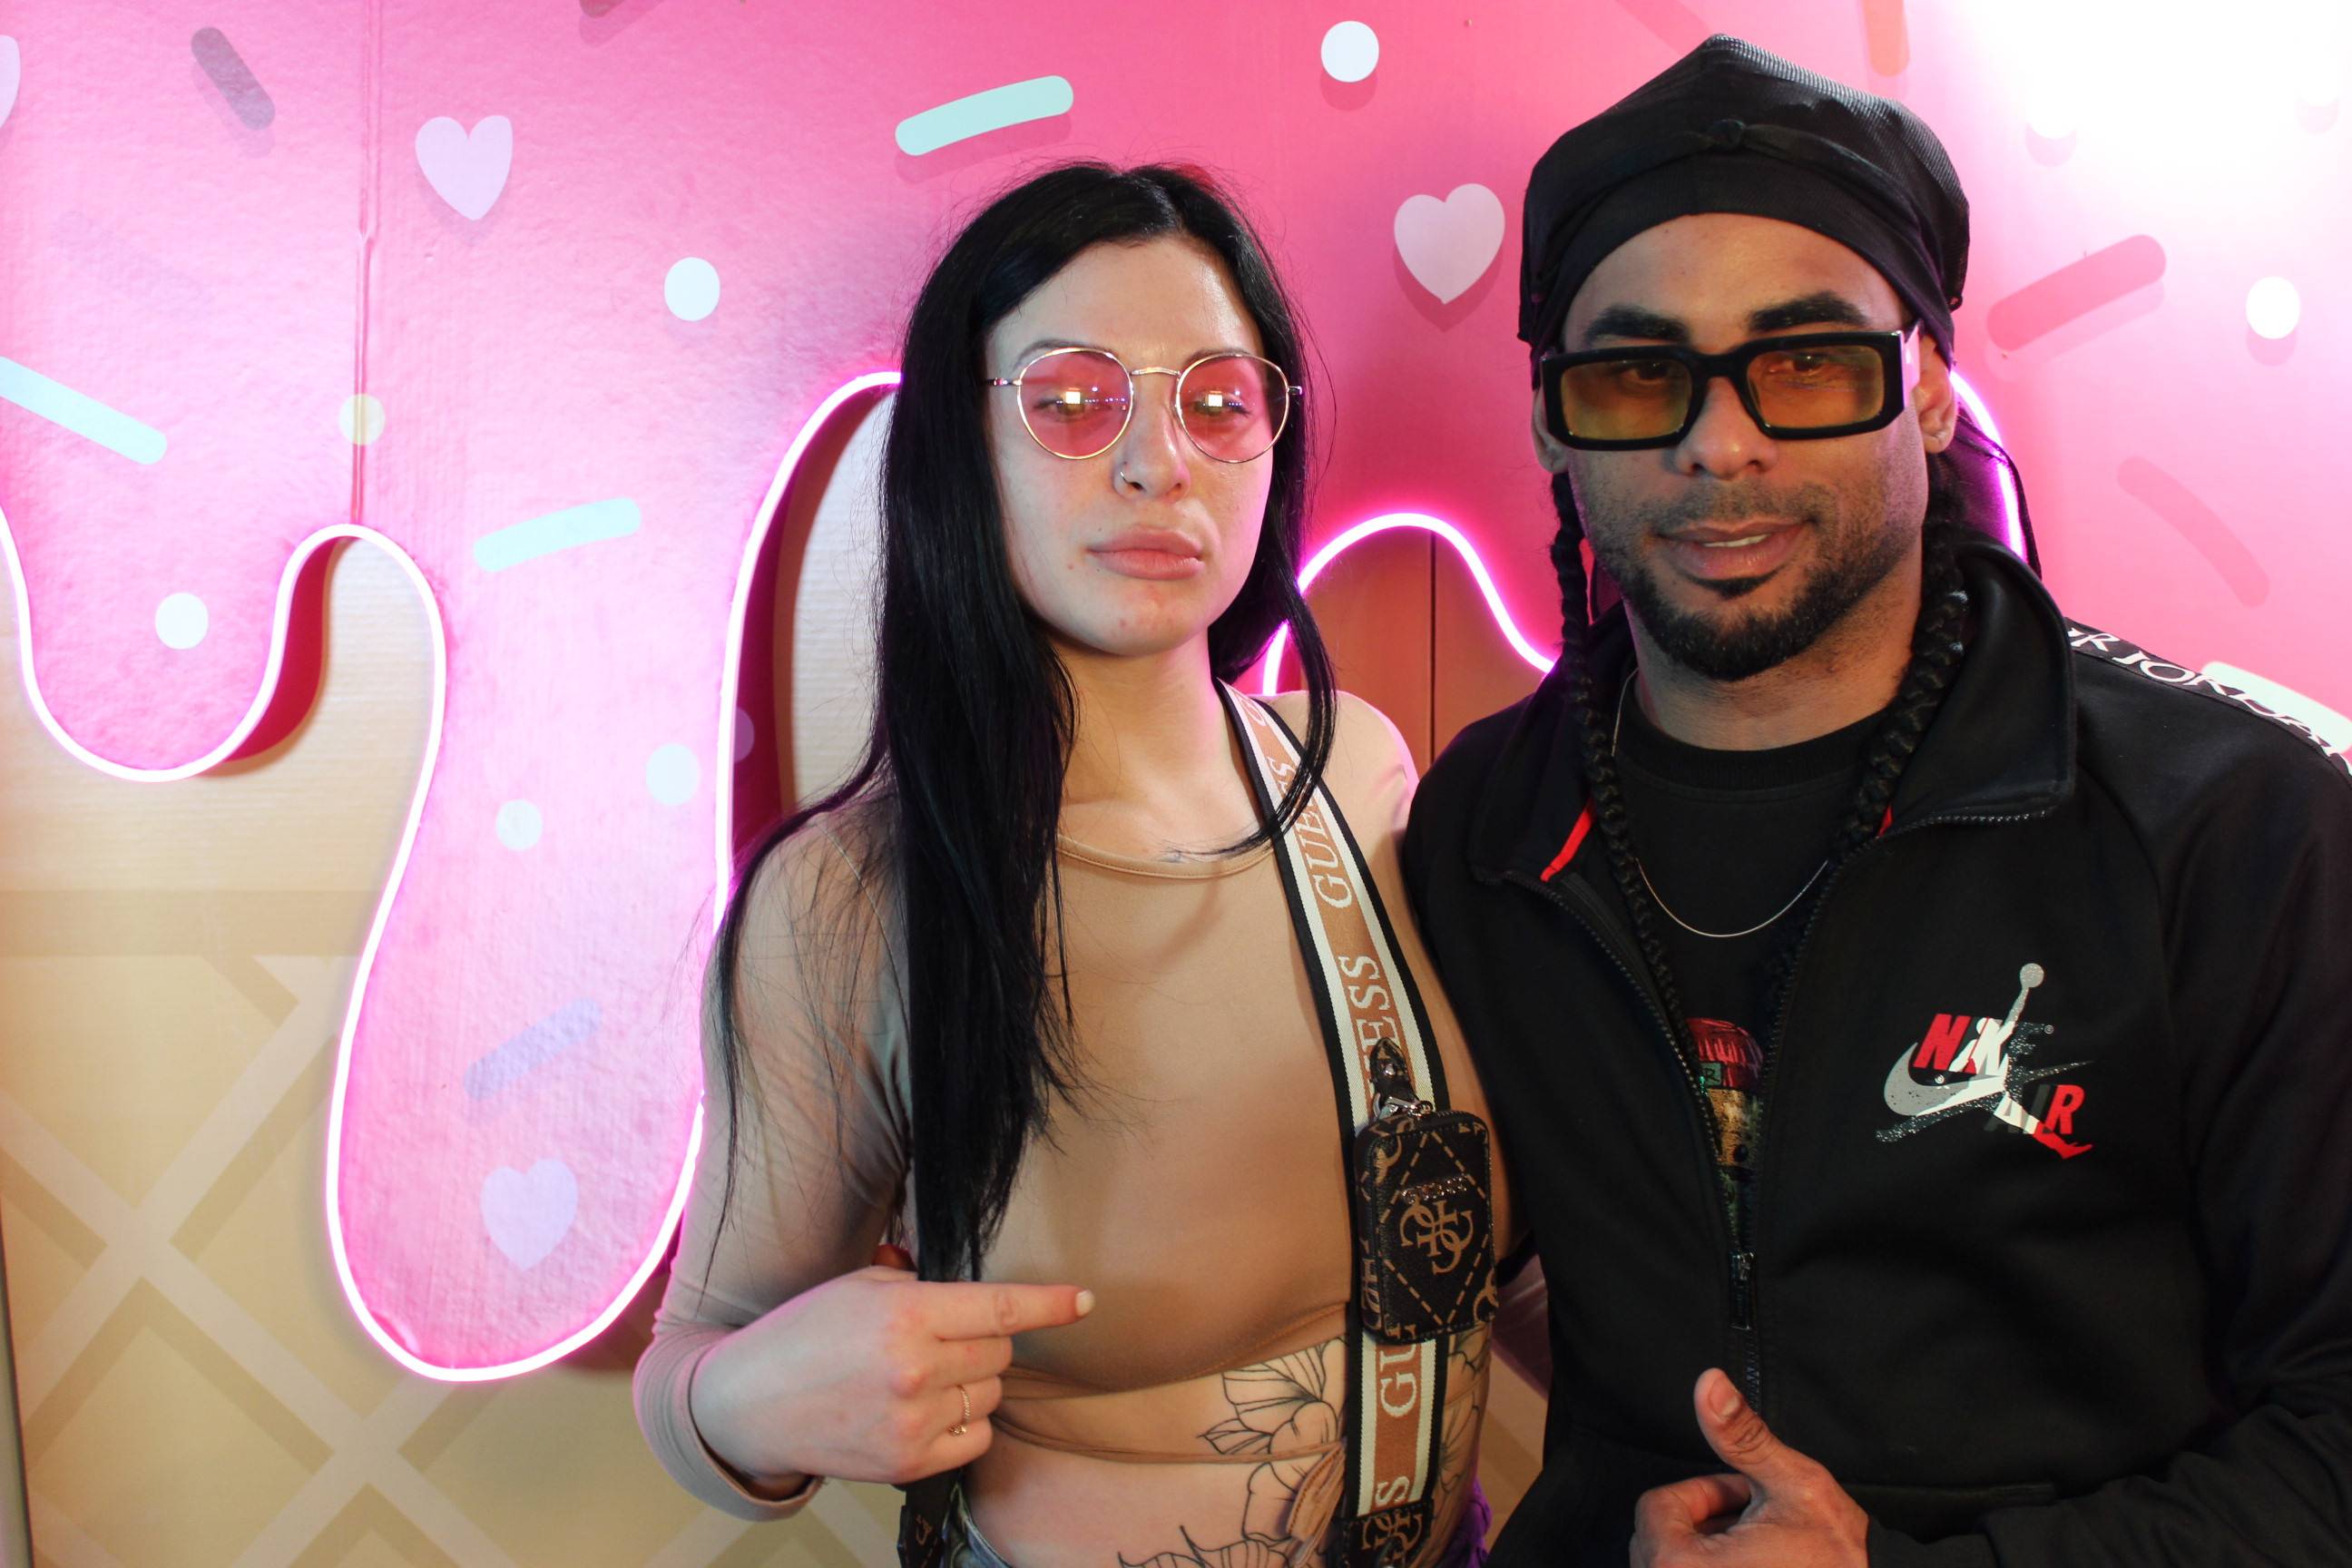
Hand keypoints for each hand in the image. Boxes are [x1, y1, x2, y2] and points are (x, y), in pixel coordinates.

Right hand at [689, 1243, 1093, 1492]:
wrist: (748, 1404)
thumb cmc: (803, 1334)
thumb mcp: (858, 1286)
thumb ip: (920, 1284)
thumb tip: (978, 1291)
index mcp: (905, 1315)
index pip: (999, 1308)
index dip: (1049, 1304)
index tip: (1084, 1301)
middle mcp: (914, 1370)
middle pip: (999, 1352)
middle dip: (984, 1339)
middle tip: (942, 1337)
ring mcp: (912, 1422)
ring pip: (990, 1394)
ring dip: (971, 1381)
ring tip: (920, 1375)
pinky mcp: (908, 1463)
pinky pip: (976, 1437)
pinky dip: (964, 1422)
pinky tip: (925, 1408)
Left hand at [1629, 1369, 1868, 1566]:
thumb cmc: (1838, 1551)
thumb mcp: (1791, 1482)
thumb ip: (1742, 1434)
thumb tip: (1709, 1384)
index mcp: (1683, 1566)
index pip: (1656, 1508)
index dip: (1703, 1491)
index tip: (1743, 1495)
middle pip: (1659, 1537)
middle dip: (1703, 1519)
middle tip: (1752, 1521)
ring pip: (1674, 1562)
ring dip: (1708, 1547)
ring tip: (1758, 1546)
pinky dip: (1716, 1566)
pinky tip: (1757, 1563)